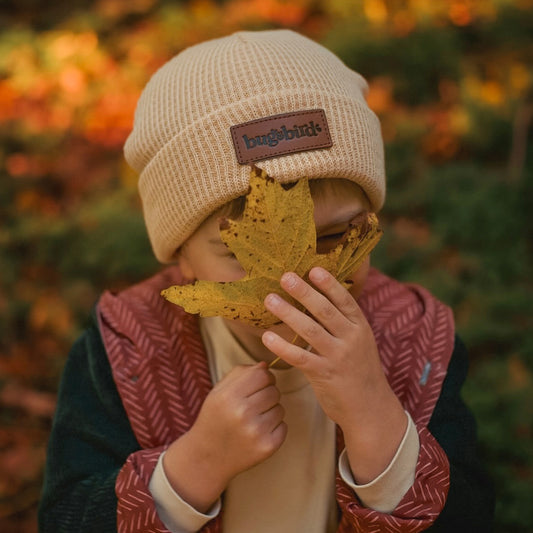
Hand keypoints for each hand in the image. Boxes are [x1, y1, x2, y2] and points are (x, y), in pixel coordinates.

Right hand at [163, 363, 285, 510]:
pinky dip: (274, 427)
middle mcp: (242, 413)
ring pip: (280, 408)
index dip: (263, 377)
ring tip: (254, 419)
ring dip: (271, 411)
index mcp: (229, 396)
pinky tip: (258, 432)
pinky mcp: (267, 447)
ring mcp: (256, 432)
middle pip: (274, 391)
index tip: (258, 384)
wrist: (207, 458)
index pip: (263, 374)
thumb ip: (241, 373)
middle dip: (267, 394)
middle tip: (254, 404)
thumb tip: (266, 365)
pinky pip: (283, 425)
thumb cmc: (214, 419)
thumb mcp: (218, 391)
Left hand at [262, 266, 405, 482]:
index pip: (344, 300)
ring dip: (288, 313)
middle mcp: (351, 339)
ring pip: (310, 330)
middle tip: (286, 276)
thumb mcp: (360, 341)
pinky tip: (267, 336)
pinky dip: (282, 346)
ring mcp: (338, 357)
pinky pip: (300, 357)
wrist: (370, 408)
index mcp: (359, 327)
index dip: (329, 284)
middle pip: (325, 311)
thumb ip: (343, 322)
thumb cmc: (360, 370)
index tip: (313, 268)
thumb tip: (318, 298)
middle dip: (304, 292)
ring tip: (270, 299)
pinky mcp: (324, 375)